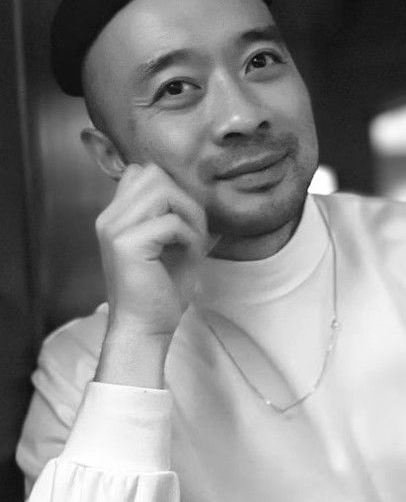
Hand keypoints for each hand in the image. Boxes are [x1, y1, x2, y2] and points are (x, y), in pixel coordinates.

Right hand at [96, 162, 206, 336]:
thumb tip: (198, 192)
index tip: (182, 219)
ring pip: (163, 190)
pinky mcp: (126, 244)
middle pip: (154, 174)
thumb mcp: (169, 244)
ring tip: (191, 241)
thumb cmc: (159, 291)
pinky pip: (171, 222)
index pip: (142, 172)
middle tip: (192, 230)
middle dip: (183, 198)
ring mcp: (115, 229)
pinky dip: (190, 236)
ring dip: (188, 214)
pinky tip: (189, 255)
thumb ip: (174, 213)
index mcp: (115, 216)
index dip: (170, 188)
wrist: (144, 330)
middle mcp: (110, 218)